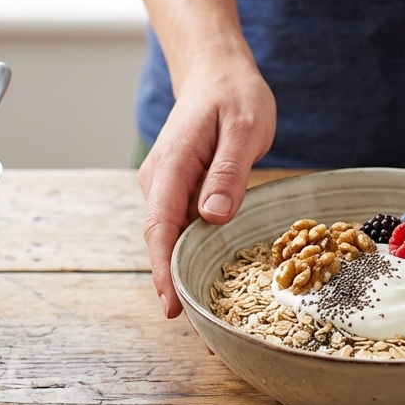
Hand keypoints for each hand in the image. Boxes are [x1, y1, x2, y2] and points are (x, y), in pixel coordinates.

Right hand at [139, 58, 275, 317]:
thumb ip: (228, 172)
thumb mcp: (244, 126)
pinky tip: (212, 278)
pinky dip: (193, 254)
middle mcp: (160, 181)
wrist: (216, 72)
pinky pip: (182, 228)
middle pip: (162, 241)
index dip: (164, 270)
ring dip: (184, 273)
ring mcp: (167, 186)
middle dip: (174, 285)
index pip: (160, 227)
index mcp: (171, 166)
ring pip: (171, 238)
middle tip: (201, 331)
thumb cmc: (234, 94)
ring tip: (209, 315)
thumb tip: (211, 217)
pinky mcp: (179, 190)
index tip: (171, 306)